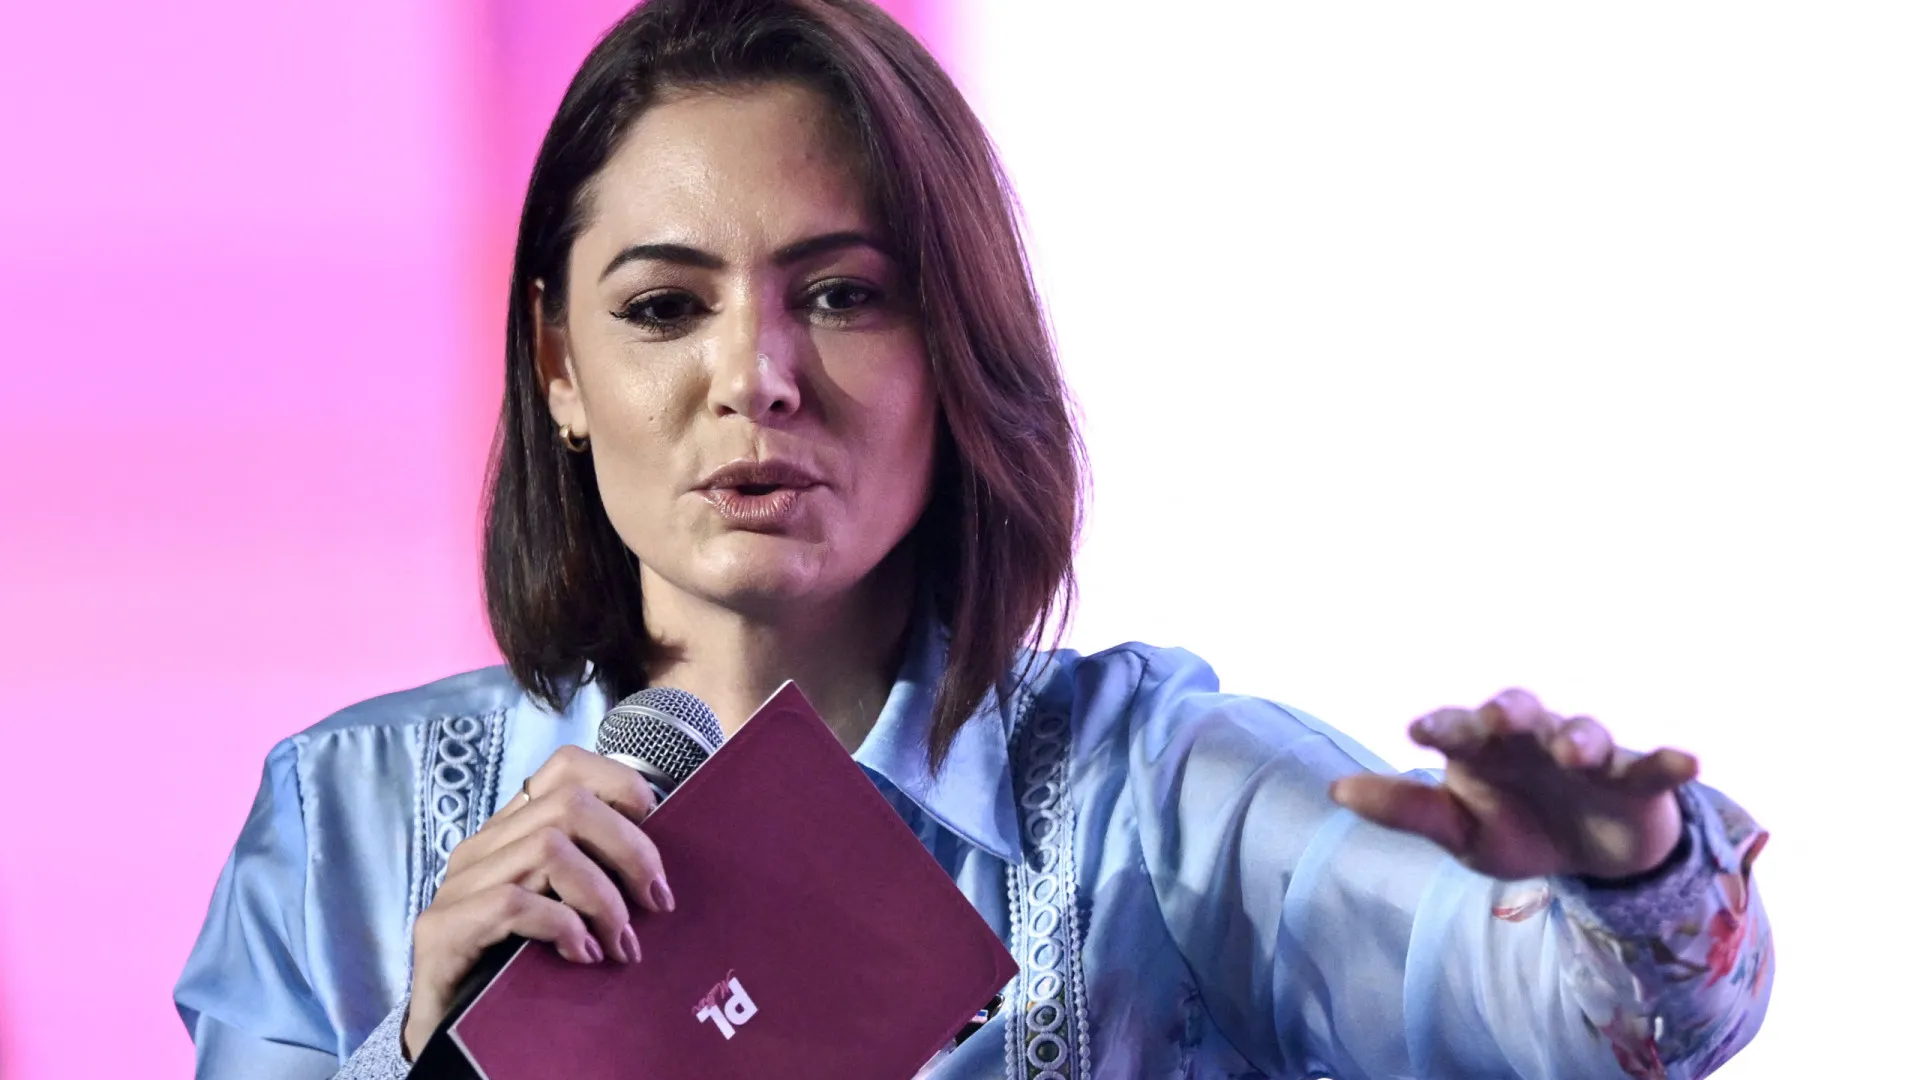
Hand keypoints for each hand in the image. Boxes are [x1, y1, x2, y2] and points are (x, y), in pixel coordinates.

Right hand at [402, 745, 675, 1058]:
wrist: (452, 1035)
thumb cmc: (519, 970)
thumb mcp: (565, 910)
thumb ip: (595, 876)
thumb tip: (661, 866)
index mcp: (513, 832)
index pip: (566, 766)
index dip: (620, 783)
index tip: (658, 827)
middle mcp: (482, 847)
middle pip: (570, 805)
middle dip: (629, 850)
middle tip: (656, 901)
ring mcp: (457, 886)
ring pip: (548, 848)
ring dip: (602, 898)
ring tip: (621, 943)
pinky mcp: (443, 929)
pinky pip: (514, 903)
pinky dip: (562, 925)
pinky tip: (582, 955)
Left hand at [1329, 688, 1698, 881]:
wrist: (1591, 858)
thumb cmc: (1514, 827)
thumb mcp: (1461, 833)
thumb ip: (1407, 811)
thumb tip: (1337, 790)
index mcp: (1485, 749)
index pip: (1459, 729)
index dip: (1443, 726)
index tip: (1418, 730)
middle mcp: (1534, 739)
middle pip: (1522, 711)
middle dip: (1512, 710)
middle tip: (1499, 716)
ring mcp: (1589, 756)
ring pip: (1586, 733)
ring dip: (1582, 736)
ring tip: (1577, 750)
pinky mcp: (1637, 780)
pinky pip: (1653, 765)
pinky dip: (1668, 761)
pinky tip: (1686, 760)